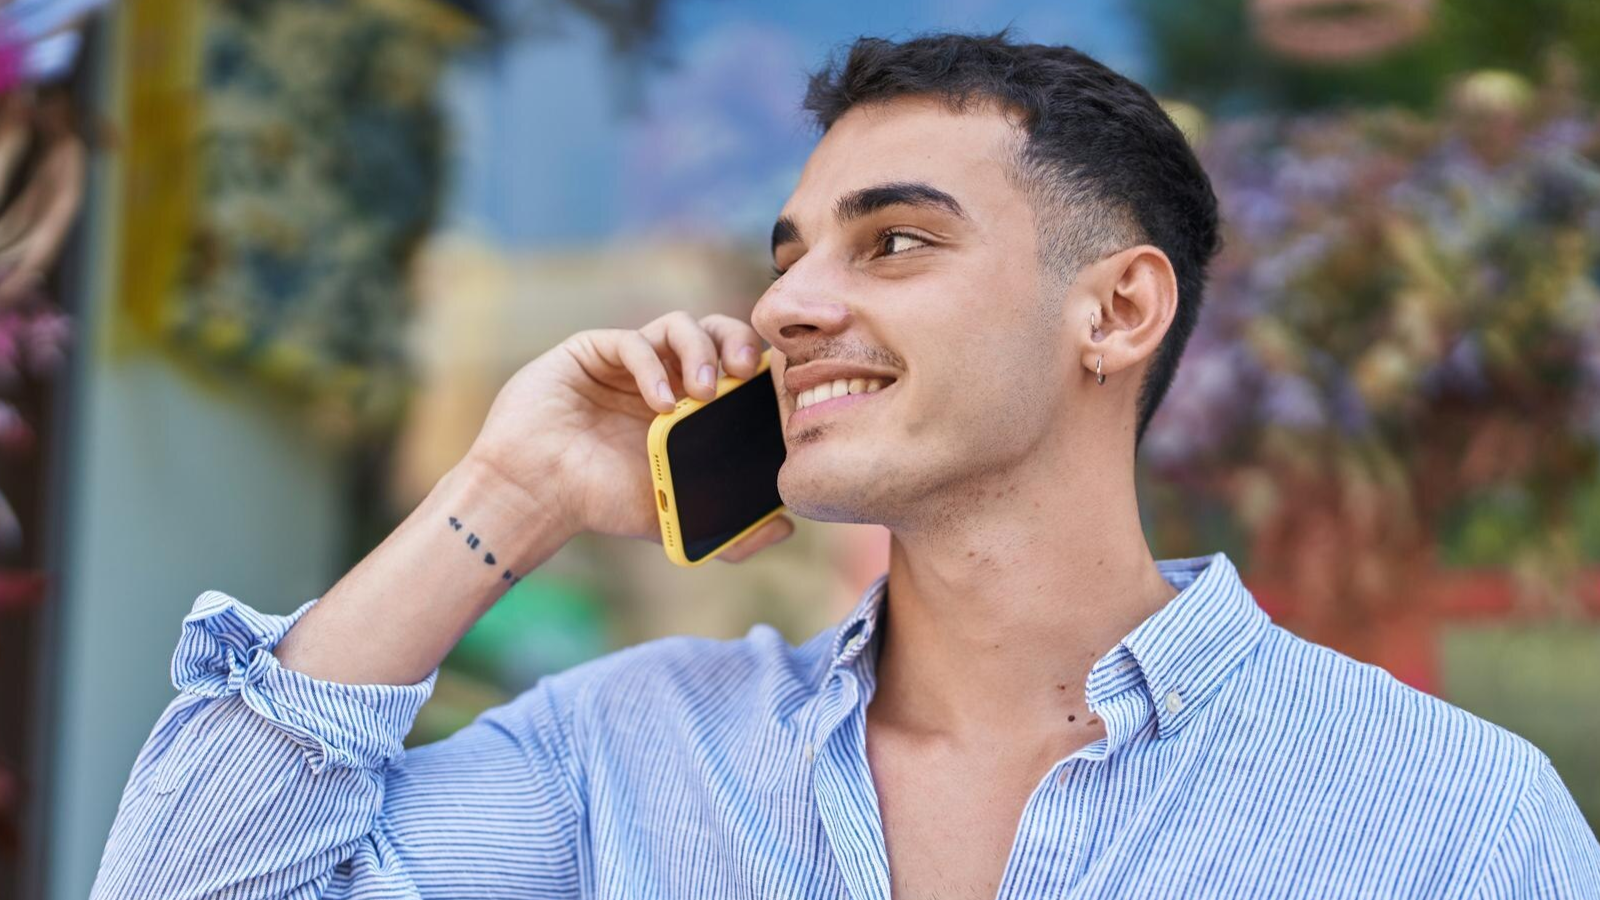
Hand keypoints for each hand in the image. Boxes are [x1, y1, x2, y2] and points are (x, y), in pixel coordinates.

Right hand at [460, 310, 794, 562]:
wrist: (535, 494)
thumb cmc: (600, 502)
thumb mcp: (675, 520)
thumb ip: (731, 533)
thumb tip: (786, 529)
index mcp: (689, 404)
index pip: (735, 365)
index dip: (758, 366)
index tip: (773, 388)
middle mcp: (663, 374)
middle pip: (715, 331)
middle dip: (737, 340)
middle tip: (745, 371)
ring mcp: (628, 360)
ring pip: (678, 324)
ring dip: (700, 349)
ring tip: (703, 391)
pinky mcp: (592, 350)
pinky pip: (634, 340)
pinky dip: (653, 366)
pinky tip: (661, 401)